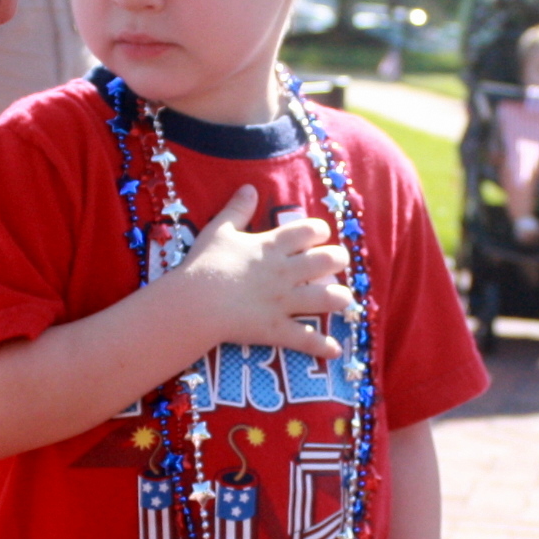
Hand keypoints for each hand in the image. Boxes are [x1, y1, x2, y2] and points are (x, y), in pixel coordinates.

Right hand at [170, 185, 351, 358]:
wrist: (195, 302)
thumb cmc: (203, 264)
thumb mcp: (218, 230)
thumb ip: (237, 209)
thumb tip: (249, 187)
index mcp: (272, 246)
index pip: (309, 231)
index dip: (320, 230)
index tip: (321, 234)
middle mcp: (285, 272)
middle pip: (326, 261)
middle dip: (338, 260)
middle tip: (339, 262)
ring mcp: (284, 301)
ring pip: (326, 298)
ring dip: (340, 298)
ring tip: (344, 298)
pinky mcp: (277, 328)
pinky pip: (306, 339)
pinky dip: (322, 346)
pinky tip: (335, 351)